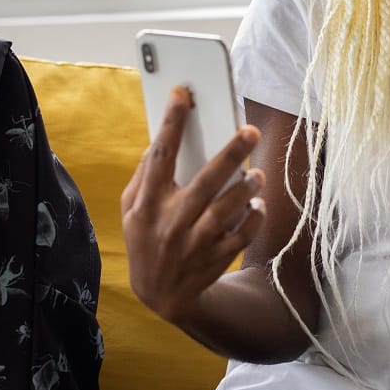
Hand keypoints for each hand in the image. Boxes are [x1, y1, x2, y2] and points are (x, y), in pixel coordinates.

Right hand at [121, 86, 265, 324]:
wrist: (161, 295)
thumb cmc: (146, 238)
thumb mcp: (132, 209)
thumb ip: (145, 175)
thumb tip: (161, 137)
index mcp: (147, 204)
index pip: (160, 157)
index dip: (171, 123)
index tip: (184, 93)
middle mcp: (171, 223)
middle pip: (205, 183)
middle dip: (230, 155)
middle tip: (250, 131)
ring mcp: (194, 244)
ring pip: (227, 210)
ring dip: (246, 188)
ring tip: (256, 174)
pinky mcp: (216, 258)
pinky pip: (243, 235)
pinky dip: (254, 217)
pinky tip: (257, 203)